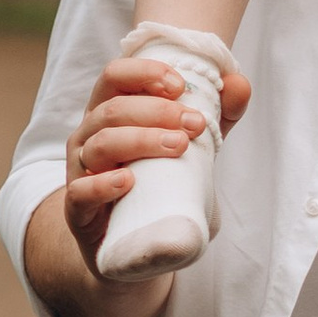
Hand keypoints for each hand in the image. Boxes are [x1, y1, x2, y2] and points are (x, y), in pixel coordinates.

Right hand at [63, 44, 252, 281]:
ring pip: (101, 144)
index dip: (145, 73)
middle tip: (195, 124)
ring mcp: (80, 172)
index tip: (181, 86)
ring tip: (178, 146)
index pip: (115, 76)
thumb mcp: (193, 145)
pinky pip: (81, 192)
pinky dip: (103, 184)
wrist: (133, 244)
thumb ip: (217, 114)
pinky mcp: (78, 210)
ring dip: (142, 140)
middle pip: (112, 109)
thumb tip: (239, 83)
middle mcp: (88, 136)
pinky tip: (128, 181)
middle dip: (157, 110)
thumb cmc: (159, 183)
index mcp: (110, 113)